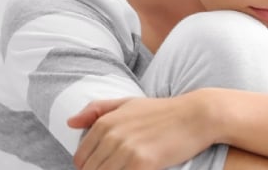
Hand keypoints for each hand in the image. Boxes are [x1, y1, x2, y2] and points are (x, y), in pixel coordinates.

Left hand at [68, 95, 219, 169]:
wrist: (198, 116)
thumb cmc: (165, 111)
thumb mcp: (129, 103)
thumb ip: (97, 110)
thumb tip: (70, 123)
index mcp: (105, 123)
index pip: (81, 159)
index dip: (92, 167)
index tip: (110, 166)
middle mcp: (112, 136)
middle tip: (122, 166)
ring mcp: (126, 150)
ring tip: (133, 166)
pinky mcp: (142, 163)